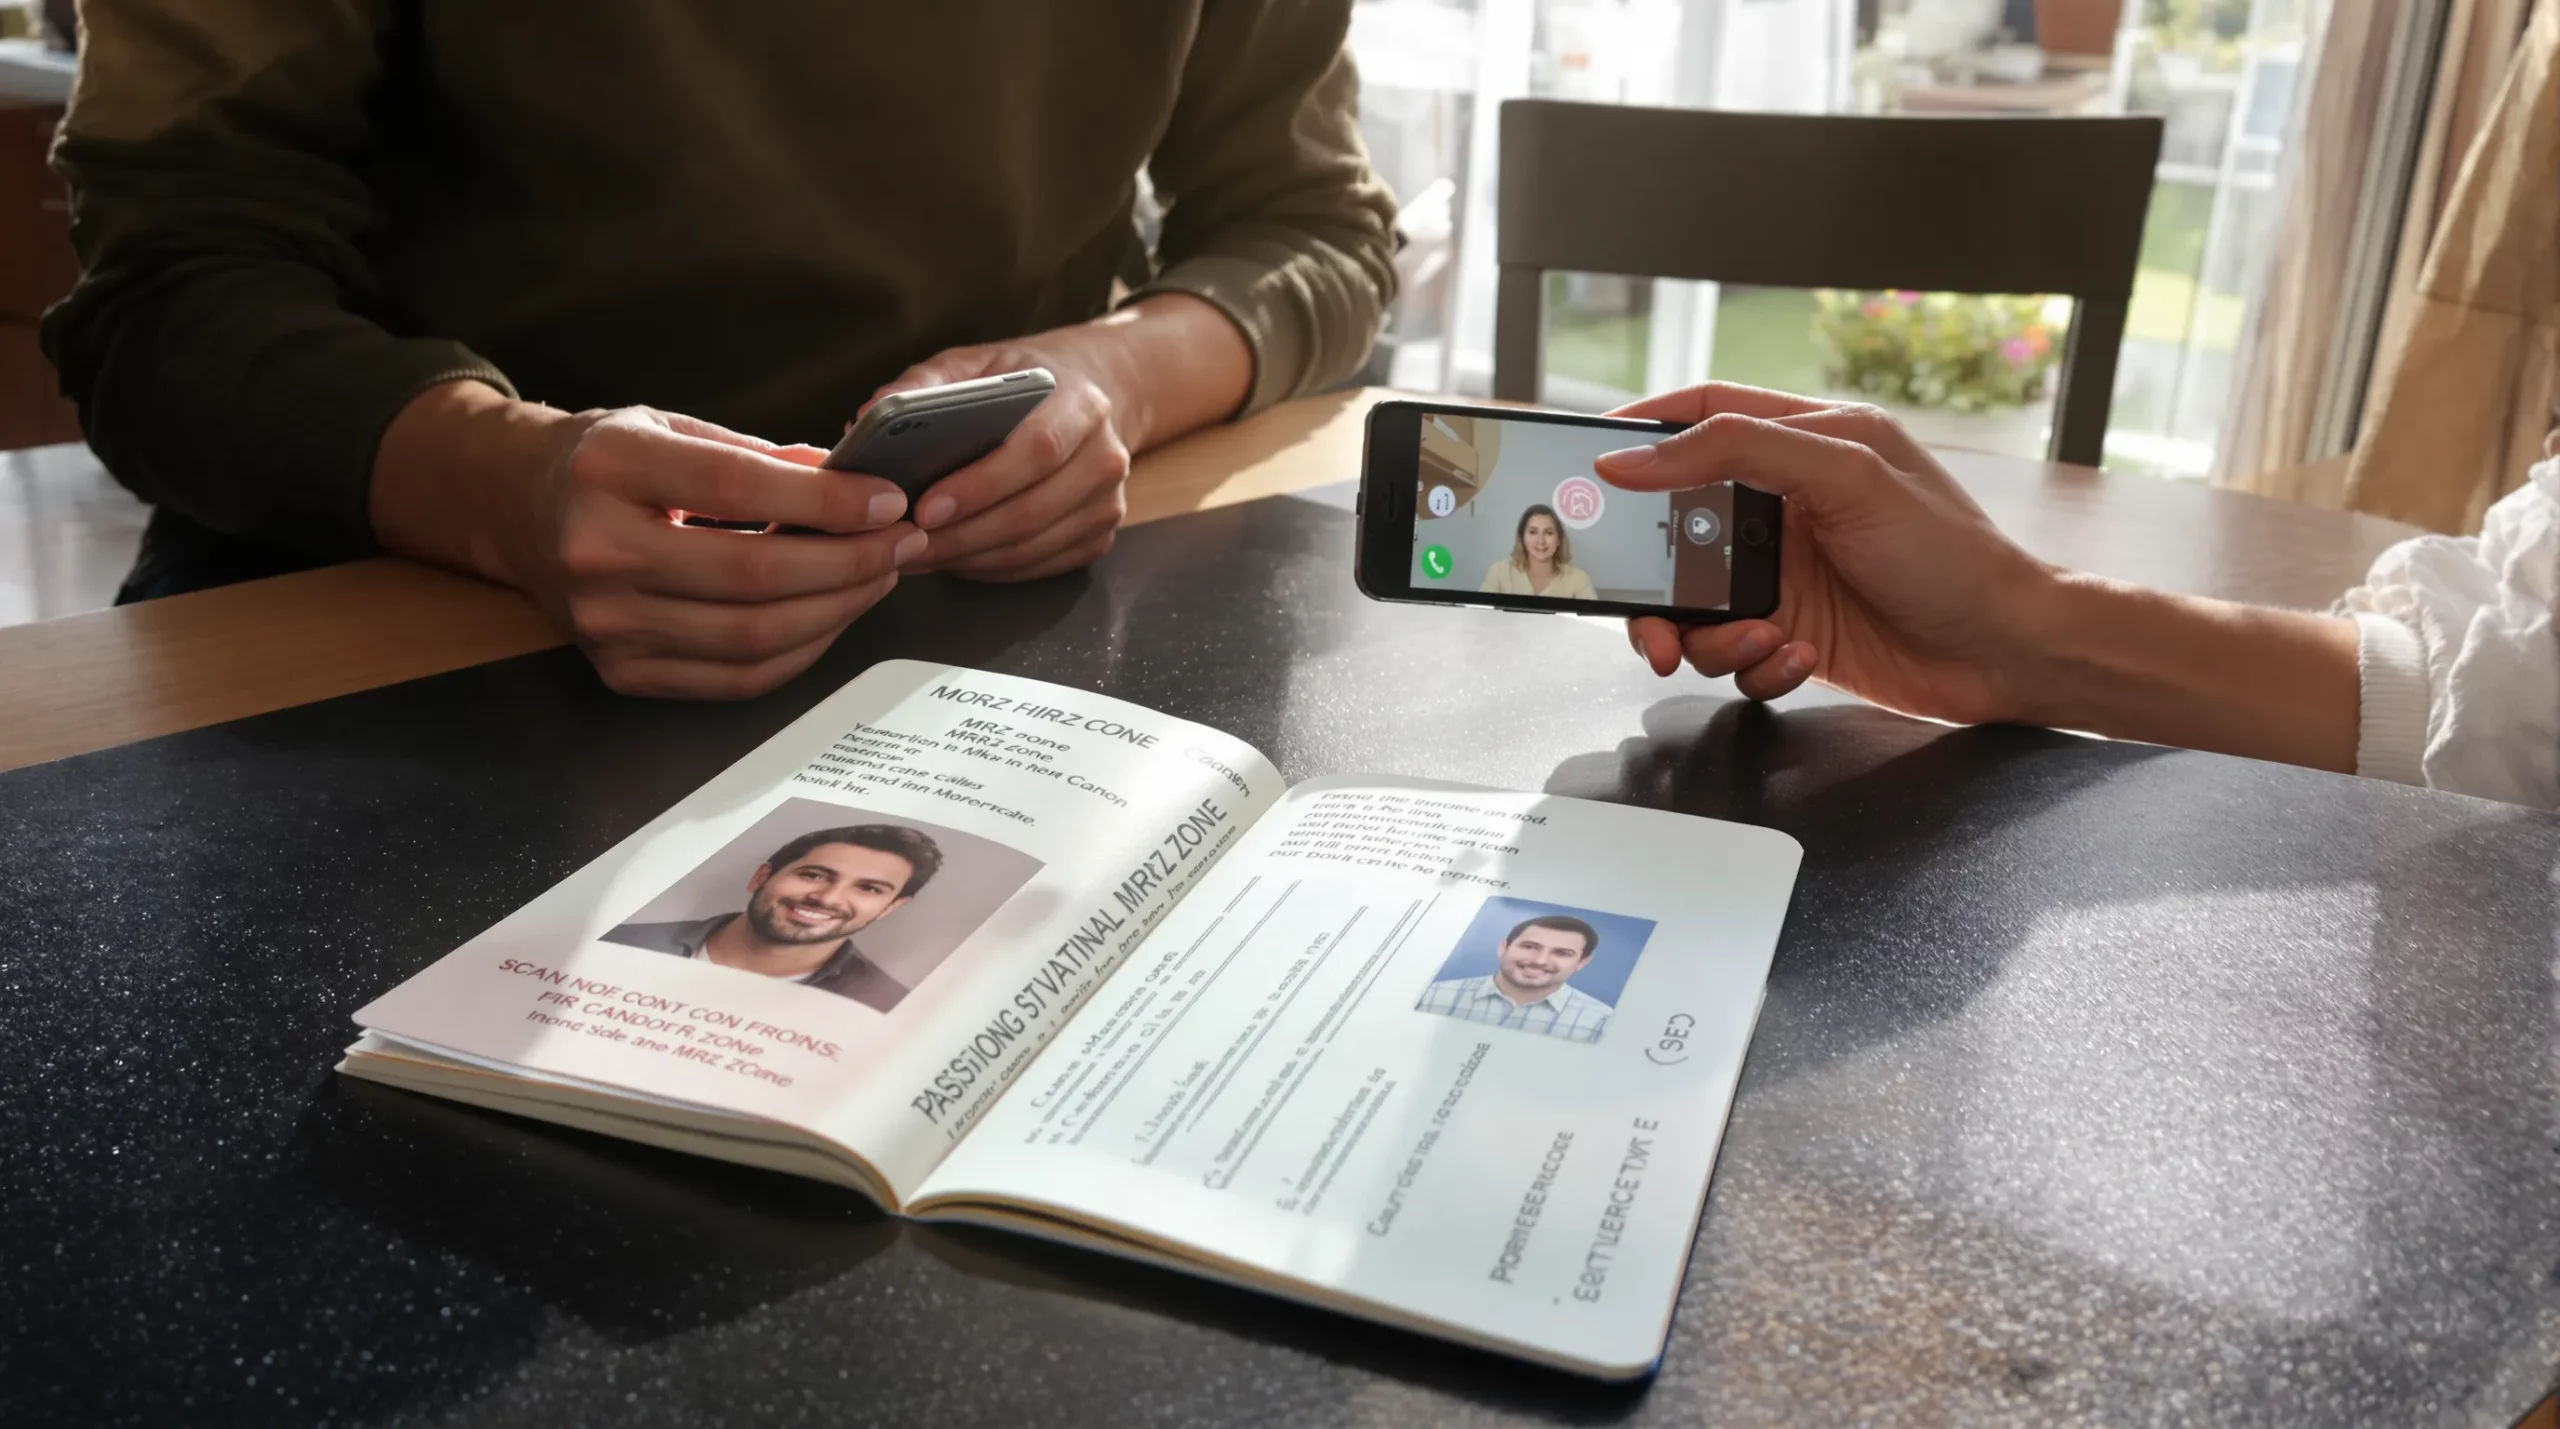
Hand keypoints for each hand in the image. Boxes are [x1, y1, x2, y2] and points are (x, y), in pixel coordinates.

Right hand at [372, 382, 922, 698]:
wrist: (514, 508)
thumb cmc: (604, 460)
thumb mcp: (669, 428)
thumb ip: (757, 457)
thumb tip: (851, 482)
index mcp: (609, 470)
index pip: (738, 492)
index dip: (826, 504)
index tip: (888, 500)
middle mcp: (597, 552)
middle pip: (754, 578)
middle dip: (849, 564)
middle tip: (903, 543)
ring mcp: (605, 624)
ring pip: (752, 638)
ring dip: (836, 611)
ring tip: (878, 577)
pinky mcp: (620, 671)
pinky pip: (734, 679)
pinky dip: (799, 652)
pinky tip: (833, 616)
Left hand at [866, 294, 1251, 581]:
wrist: (1090, 396)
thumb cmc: (1023, 382)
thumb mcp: (976, 363)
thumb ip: (924, 384)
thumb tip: (867, 417)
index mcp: (1081, 404)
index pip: (1036, 450)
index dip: (980, 485)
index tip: (925, 507)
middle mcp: (1105, 457)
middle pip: (1031, 510)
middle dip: (961, 534)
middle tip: (904, 542)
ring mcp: (1107, 503)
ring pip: (1032, 548)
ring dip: (967, 558)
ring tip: (914, 553)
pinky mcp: (1099, 537)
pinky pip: (1037, 566)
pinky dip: (988, 569)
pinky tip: (951, 558)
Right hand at [1596, 384, 2057, 724]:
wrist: (2011, 656)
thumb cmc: (1953, 556)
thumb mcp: (1847, 476)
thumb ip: (1738, 450)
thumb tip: (1641, 456)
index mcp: (1808, 442)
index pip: (1704, 412)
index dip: (1642, 429)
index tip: (1591, 460)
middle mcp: (1790, 506)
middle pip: (1676, 523)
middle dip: (1651, 572)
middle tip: (1641, 606)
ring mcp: (1786, 574)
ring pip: (1692, 602)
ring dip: (1703, 632)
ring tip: (1755, 637)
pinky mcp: (1790, 632)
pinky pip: (1729, 652)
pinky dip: (1748, 664)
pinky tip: (1791, 657)